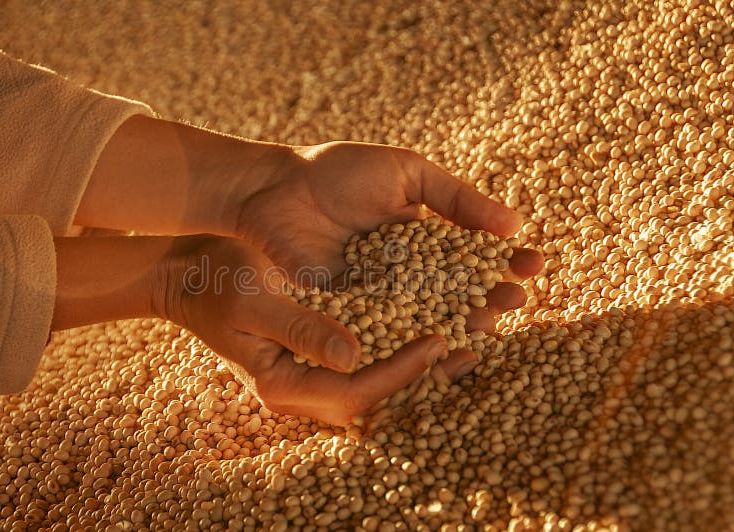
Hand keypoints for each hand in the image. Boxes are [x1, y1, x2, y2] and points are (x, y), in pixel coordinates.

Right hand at [153, 235, 478, 425]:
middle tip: (474, 343)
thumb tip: (353, 356)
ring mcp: (314, 370)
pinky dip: (405, 337)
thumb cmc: (217, 282)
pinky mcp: (321, 348)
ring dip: (424, 357)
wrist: (193, 273)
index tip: (439, 342)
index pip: (354, 393)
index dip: (399, 372)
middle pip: (378, 392)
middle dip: (427, 372)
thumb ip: (300, 329)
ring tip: (470, 330)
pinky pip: (373, 352)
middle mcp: (304, 386)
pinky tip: (436, 313)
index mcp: (284, 384)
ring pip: (381, 374)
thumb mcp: (253, 300)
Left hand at [234, 141, 543, 325]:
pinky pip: (391, 332)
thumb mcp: (407, 173)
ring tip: (489, 326)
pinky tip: (443, 348)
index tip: (533, 265)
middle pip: (460, 291)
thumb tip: (514, 224)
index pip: (475, 253)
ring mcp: (383, 294)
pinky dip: (417, 342)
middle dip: (492, 296)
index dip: (505, 261)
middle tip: (515, 300)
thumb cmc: (340, 173)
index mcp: (425, 235)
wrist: (277, 191)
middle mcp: (409, 269)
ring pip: (431, 316)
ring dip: (463, 323)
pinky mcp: (354, 315)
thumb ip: (457, 197)